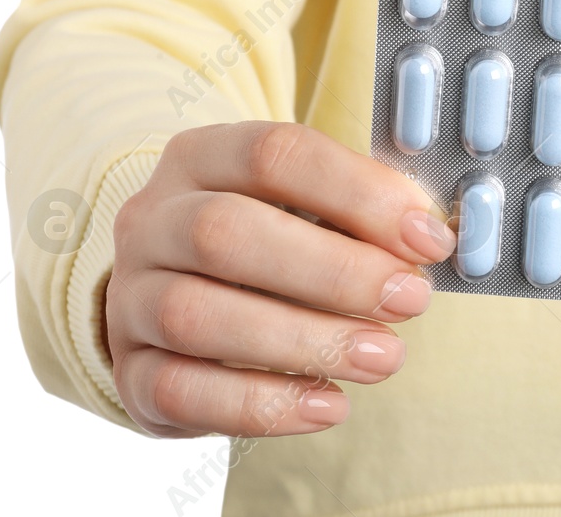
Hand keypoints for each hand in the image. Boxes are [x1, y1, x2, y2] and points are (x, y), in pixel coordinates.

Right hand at [104, 121, 453, 437]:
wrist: (171, 295)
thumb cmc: (266, 242)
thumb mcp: (307, 207)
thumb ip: (362, 212)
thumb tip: (430, 238)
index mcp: (202, 157)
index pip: (274, 154)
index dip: (359, 193)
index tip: (428, 239)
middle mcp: (152, 220)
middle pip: (225, 233)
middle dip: (333, 272)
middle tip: (409, 302)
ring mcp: (130, 296)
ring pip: (196, 315)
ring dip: (303, 341)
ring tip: (383, 358)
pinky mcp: (129, 371)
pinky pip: (178, 390)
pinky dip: (261, 404)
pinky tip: (328, 405)